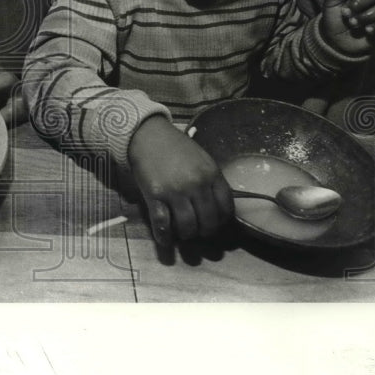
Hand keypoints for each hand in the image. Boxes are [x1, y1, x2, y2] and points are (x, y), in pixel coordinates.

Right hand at [127, 115, 234, 247]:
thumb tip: (218, 207)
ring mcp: (175, 191)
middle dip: (205, 232)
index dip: (222, 221)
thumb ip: (211, 181)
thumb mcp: (202, 159)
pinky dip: (165, 237)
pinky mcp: (155, 195)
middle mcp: (196, 184)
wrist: (148, 134)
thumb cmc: (176, 147)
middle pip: (208, 221)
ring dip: (186, 235)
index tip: (216, 223)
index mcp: (211, 174)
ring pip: (188, 226)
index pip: (226, 208)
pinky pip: (162, 223)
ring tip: (183, 233)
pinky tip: (166, 240)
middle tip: (199, 231)